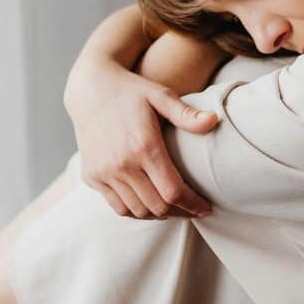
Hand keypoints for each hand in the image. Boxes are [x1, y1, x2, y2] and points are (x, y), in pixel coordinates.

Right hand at [64, 57, 217, 219]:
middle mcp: (122, 163)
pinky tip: (149, 203)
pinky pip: (118, 206)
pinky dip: (136, 210)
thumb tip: (214, 120)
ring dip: (159, 214)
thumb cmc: (130, 91)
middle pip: (158, 207)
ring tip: (174, 207)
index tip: (206, 208)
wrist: (89, 89)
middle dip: (180, 212)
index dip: (193, 205)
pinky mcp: (91, 176)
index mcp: (144, 146)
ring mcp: (104, 172)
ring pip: (137, 211)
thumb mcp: (160, 95)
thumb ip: (186, 114)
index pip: (173, 191)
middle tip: (193, 209)